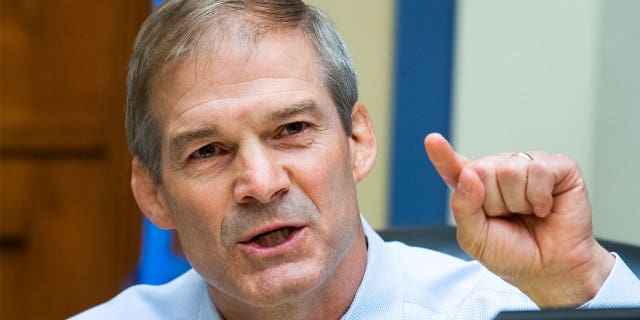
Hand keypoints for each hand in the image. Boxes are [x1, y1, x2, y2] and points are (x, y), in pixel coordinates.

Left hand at [424, 133, 614, 306]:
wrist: (552, 270)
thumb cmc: (513, 254)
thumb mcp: (476, 239)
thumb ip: (463, 208)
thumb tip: (469, 174)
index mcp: (475, 187)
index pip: (454, 168)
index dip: (442, 155)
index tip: (432, 140)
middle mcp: (499, 171)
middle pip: (483, 170)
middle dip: (495, 203)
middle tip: (510, 218)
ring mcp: (527, 166)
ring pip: (510, 171)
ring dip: (518, 202)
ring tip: (528, 213)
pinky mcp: (557, 167)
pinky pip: (538, 171)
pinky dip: (540, 197)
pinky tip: (544, 207)